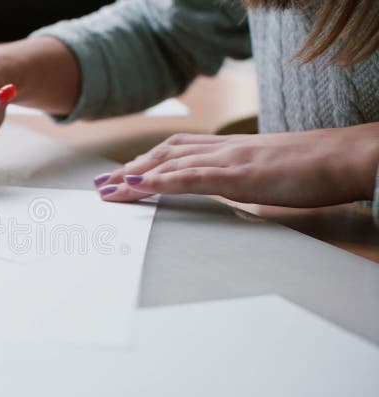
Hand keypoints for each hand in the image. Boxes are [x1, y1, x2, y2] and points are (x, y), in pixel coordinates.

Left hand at [94, 123, 378, 206]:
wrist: (347, 157)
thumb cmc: (313, 169)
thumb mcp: (268, 175)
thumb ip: (241, 180)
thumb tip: (226, 193)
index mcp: (230, 150)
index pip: (177, 153)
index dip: (146, 163)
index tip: (122, 177)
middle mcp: (223, 149)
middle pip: (164, 155)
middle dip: (130, 171)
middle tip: (102, 187)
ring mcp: (229, 159)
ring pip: (170, 164)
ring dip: (135, 177)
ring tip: (108, 190)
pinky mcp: (239, 174)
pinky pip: (192, 176)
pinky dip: (161, 181)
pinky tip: (139, 187)